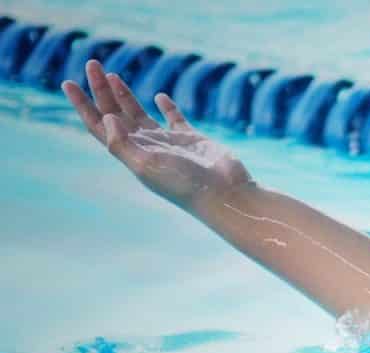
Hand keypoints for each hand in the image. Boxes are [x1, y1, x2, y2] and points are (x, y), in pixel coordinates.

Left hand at [62, 59, 251, 214]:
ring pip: (139, 113)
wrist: (223, 193)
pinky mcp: (191, 137)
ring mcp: (168, 141)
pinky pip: (174, 117)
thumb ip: (122, 143)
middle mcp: (146, 146)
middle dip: (101, 90)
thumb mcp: (146, 165)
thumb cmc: (184, 184)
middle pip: (116, 114)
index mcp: (131, 153)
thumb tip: (106, 117)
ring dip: (124, 94)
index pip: (99, 126)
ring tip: (111, 75)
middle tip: (92, 64)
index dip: (82, 105)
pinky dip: (166, 105)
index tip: (68, 82)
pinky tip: (159, 96)